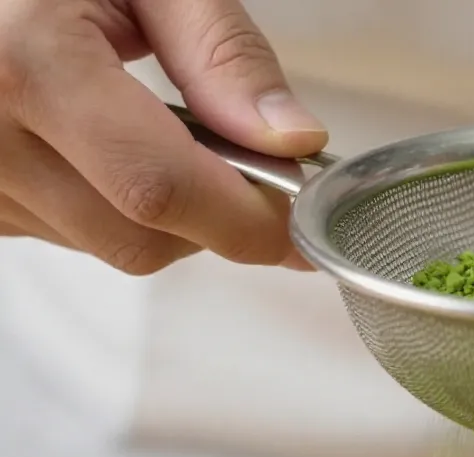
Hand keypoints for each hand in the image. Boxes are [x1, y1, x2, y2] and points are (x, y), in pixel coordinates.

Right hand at [0, 0, 326, 273]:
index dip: (248, 220)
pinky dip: (120, 208)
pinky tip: (110, 146)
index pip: (160, 189)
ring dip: (170, 213)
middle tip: (246, 162)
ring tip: (155, 129)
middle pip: (144, 237)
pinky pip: (77, 238)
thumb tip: (291, 141)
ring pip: (114, 246)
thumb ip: (222, 54)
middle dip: (217, 216)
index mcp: (28, 66)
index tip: (305, 223)